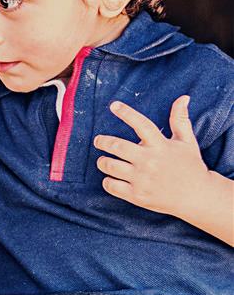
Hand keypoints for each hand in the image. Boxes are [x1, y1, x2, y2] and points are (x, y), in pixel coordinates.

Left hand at [93, 95, 210, 217]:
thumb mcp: (187, 142)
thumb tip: (183, 98)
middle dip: (102, 141)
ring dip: (102, 161)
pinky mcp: (136, 195)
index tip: (113, 105)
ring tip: (103, 160)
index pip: (141, 124)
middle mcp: (149, 161)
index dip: (126, 113)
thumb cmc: (190, 166)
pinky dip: (107, 181)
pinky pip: (111, 185)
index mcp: (161, 146)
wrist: (197, 196)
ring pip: (110, 166)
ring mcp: (142, 179)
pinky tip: (110, 178)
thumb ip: (180, 120)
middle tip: (98, 141)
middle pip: (117, 146)